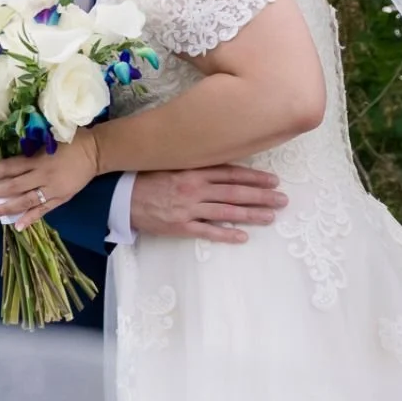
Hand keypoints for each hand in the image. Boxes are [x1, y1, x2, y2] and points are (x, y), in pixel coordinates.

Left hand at [0, 130, 101, 230]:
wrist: (95, 152)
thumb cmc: (71, 142)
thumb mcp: (49, 141)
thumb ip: (31, 152)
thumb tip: (10, 162)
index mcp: (39, 159)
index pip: (11, 167)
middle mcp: (42, 176)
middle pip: (14, 186)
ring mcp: (52, 190)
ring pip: (25, 201)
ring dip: (6, 208)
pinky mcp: (61, 199)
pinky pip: (42, 211)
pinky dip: (29, 219)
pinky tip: (17, 226)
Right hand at [130, 165, 287, 242]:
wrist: (120, 197)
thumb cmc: (145, 177)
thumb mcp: (171, 163)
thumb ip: (194, 165)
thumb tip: (220, 165)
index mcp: (193, 170)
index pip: (231, 173)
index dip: (253, 177)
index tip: (273, 180)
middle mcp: (194, 188)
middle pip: (235, 192)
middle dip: (261, 196)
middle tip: (282, 199)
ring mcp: (189, 209)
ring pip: (227, 212)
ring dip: (251, 214)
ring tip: (271, 216)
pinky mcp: (180, 226)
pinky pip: (208, 231)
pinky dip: (226, 234)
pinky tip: (243, 237)